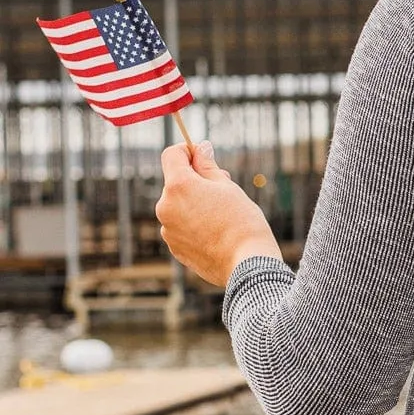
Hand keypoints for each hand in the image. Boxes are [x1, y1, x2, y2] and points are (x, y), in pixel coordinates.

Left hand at [156, 141, 281, 286]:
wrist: (247, 265)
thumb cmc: (242, 221)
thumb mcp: (227, 187)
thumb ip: (208, 167)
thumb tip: (200, 149)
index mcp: (178, 186)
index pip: (172, 155)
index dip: (188, 151)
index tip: (203, 157)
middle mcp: (165, 207)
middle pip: (175, 183)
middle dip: (195, 182)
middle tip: (224, 190)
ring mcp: (168, 230)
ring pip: (179, 207)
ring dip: (194, 205)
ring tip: (222, 217)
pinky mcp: (175, 248)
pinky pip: (181, 228)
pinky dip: (194, 225)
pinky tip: (216, 234)